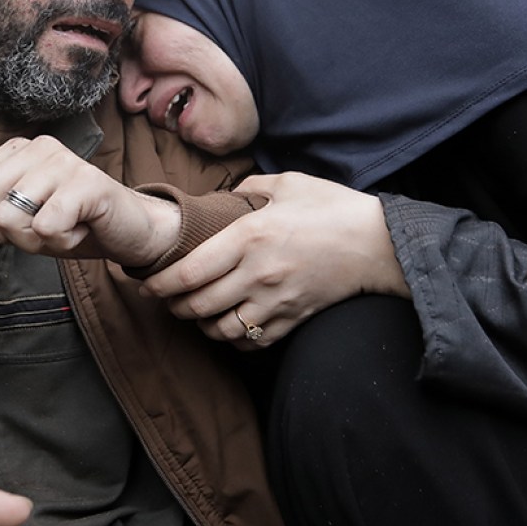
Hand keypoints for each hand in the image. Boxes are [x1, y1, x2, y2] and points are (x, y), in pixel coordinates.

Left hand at [0, 136, 181, 271]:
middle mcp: (35, 147)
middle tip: (30, 238)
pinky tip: (78, 230)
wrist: (127, 230)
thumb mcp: (11, 228)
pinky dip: (60, 242)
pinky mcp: (88, 183)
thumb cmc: (70, 224)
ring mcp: (63, 161)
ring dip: (33, 242)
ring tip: (59, 230)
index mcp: (12, 152)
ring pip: (10, 217)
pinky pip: (46, 227)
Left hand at [140, 172, 409, 348]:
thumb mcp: (288, 184)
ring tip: (196, 313)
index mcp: (249, 237)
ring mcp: (276, 301)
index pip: (189, 272)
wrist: (378, 244)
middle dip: (174, 306)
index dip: (160, 284)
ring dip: (202, 325)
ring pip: (222, 329)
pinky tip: (229, 325)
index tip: (147, 284)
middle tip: (167, 299)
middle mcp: (258, 274)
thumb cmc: (333, 208)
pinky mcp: (293, 319)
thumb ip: (249, 189)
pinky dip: (234, 339)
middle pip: (198, 305)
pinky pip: (252, 341)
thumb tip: (224, 195)